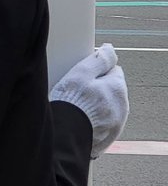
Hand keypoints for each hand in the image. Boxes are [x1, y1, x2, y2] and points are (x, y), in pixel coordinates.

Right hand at [49, 43, 128, 157]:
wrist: (65, 136)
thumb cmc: (70, 104)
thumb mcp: (80, 74)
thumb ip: (98, 59)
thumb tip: (109, 49)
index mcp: (117, 88)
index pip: (112, 70)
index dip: (95, 70)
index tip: (81, 74)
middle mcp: (122, 106)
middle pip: (109, 89)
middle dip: (96, 88)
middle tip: (76, 90)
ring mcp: (116, 122)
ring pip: (106, 105)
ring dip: (95, 104)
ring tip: (75, 106)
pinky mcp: (109, 135)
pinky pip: (102, 121)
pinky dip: (93, 119)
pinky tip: (78, 118)